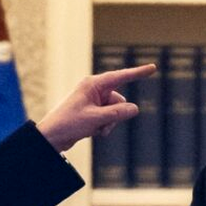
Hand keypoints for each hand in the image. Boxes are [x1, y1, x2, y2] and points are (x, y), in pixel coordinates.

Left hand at [36, 63, 156, 152]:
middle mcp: (95, 90)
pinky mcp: (93, 112)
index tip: (153, 67)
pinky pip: (109, 119)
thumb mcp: (96, 119)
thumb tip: (134, 109)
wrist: (53, 137)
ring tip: (94, 129)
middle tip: (100, 124)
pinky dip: (104, 127)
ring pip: (116, 112)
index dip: (138, 73)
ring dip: (109, 124)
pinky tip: (92, 132)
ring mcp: (94, 102)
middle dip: (115, 115)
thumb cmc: (69, 123)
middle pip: (119, 101)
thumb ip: (117, 113)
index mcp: (93, 84)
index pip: (120, 76)